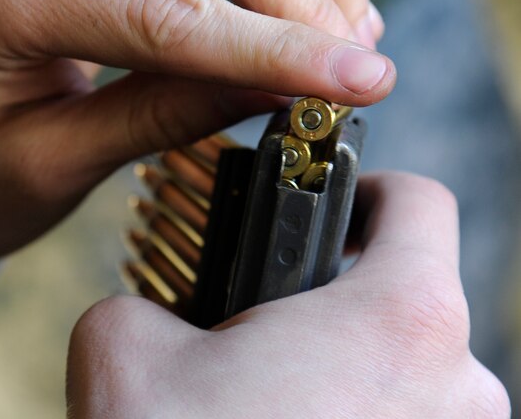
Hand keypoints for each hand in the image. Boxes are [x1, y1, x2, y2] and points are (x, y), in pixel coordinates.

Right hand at [66, 173, 510, 417]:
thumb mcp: (126, 349)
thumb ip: (146, 303)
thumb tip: (158, 318)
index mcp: (398, 320)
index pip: (418, 203)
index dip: (366, 187)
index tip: (326, 207)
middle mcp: (459, 388)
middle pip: (410, 299)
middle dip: (338, 303)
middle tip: (270, 322)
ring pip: (410, 380)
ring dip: (346, 376)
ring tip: (271, 400)